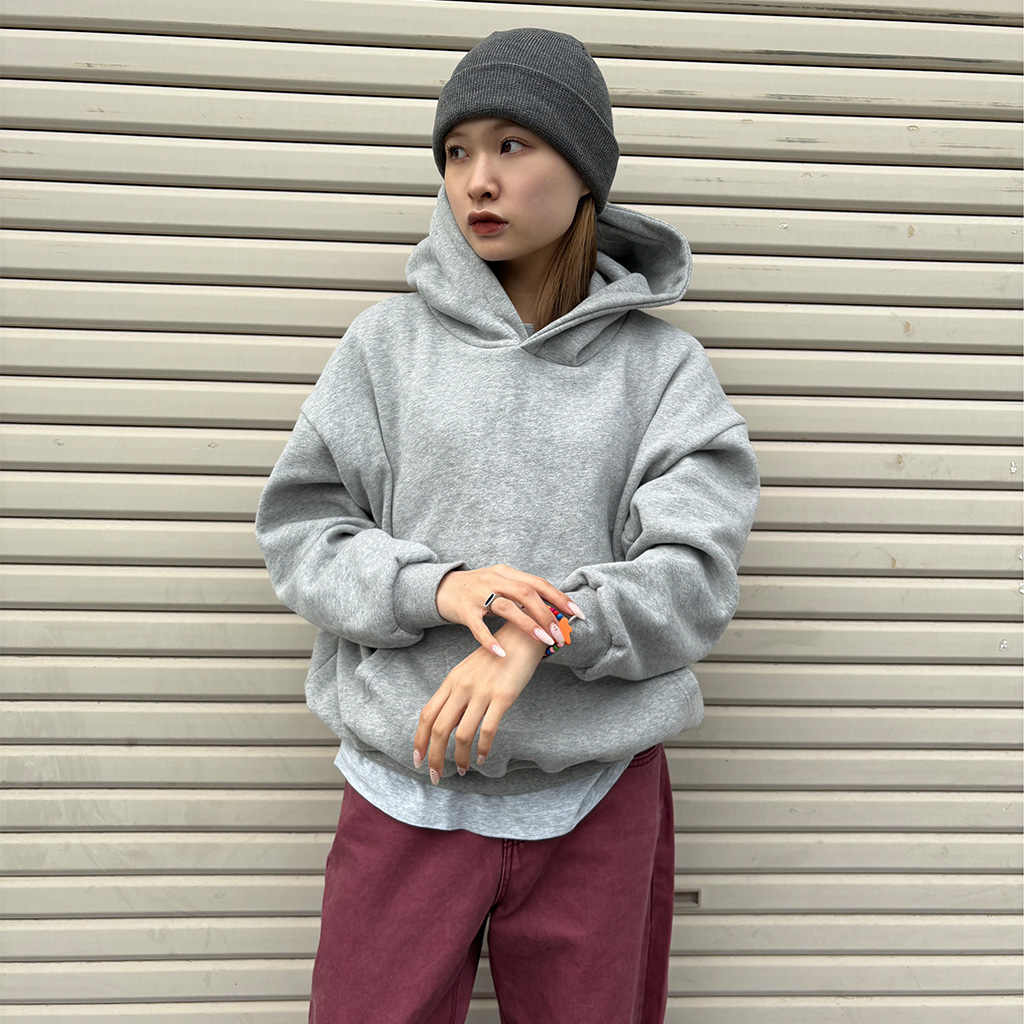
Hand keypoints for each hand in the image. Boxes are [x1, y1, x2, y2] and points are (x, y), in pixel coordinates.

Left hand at [412, 622, 548, 783]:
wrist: (521, 637)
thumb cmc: (495, 657)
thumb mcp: (468, 672)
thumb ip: (456, 694)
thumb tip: (445, 724)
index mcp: (451, 681)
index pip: (427, 715)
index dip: (419, 740)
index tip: (417, 760)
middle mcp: (462, 687)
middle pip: (439, 728)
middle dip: (434, 757)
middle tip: (436, 777)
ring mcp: (482, 692)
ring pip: (462, 734)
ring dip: (459, 757)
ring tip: (462, 770)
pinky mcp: (503, 697)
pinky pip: (488, 729)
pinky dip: (482, 748)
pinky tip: (481, 757)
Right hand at [435, 563, 583, 656]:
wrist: (442, 588)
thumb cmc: (478, 589)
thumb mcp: (501, 583)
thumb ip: (523, 592)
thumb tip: (555, 608)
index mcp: (507, 572)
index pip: (538, 583)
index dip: (559, 597)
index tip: (577, 614)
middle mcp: (494, 579)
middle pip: (526, 593)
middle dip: (547, 614)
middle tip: (561, 634)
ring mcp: (478, 594)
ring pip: (507, 607)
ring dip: (528, 625)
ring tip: (545, 641)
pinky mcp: (464, 610)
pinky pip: (478, 627)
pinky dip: (490, 640)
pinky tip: (501, 653)